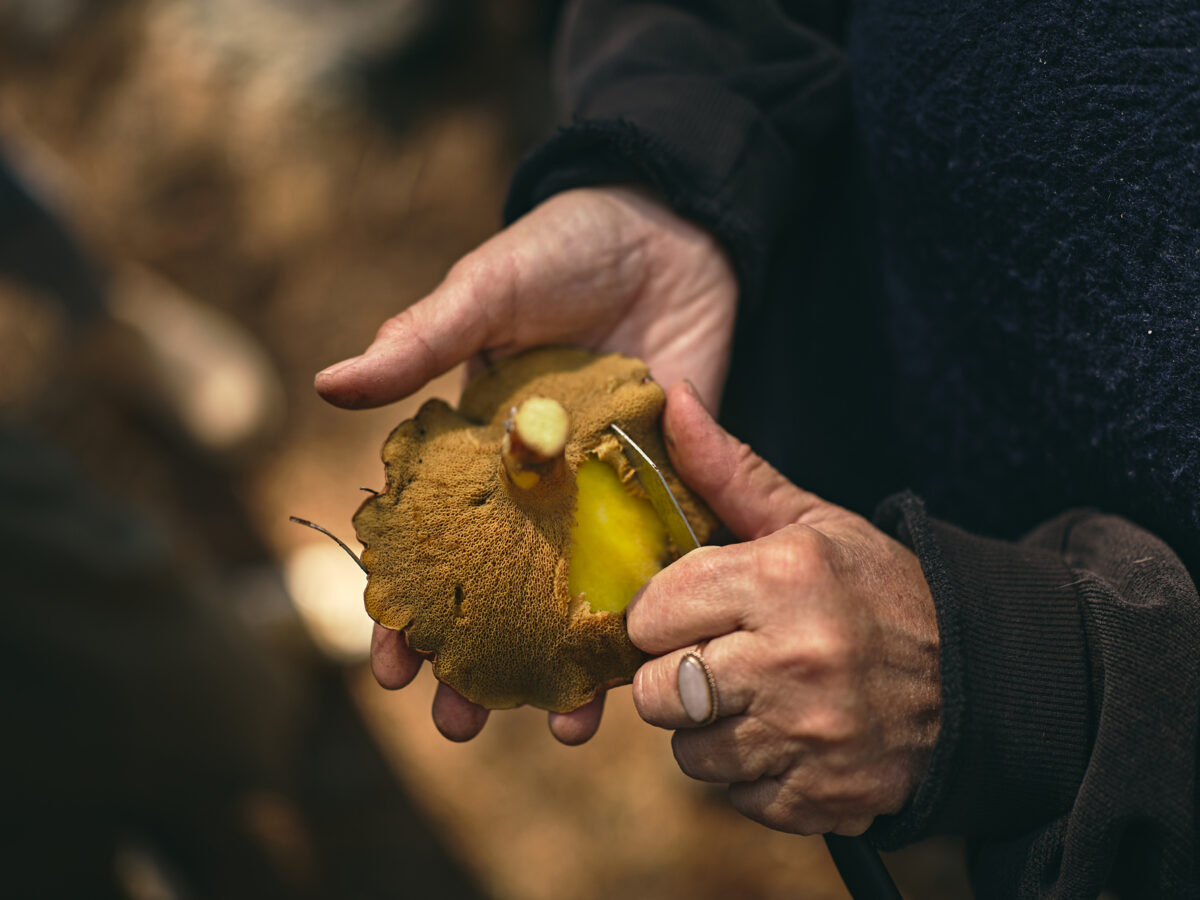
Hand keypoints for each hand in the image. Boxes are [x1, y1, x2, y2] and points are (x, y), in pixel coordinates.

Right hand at [323, 186, 737, 743]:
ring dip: (563, 662)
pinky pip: (655, 559)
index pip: (429, 541)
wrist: (671, 226)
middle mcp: (535, 482)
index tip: (387, 666)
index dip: (403, 604)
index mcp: (477, 445)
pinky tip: (639, 670)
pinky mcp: (667, 481)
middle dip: (476, 659)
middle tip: (458, 725)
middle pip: (498, 588)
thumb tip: (329, 385)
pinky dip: (648, 613)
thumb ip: (423, 341)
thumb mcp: (487, 291)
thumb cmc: (564, 248)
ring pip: (574, 593)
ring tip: (556, 727)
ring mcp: (601, 488)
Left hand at [628, 383, 939, 835]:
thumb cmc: (877, 591)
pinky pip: (734, 794)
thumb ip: (728, 469)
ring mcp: (809, 738)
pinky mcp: (820, 798)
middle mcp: (792, 661)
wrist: (978, 680)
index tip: (687, 610)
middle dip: (675, 674)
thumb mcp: (812, 522)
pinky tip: (788, 736)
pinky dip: (751, 771)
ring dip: (711, 727)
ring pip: (689, 750)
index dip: (661, 613)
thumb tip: (670, 395)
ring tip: (758, 696)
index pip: (651, 613)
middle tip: (718, 656)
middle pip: (658, 691)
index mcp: (784, 579)